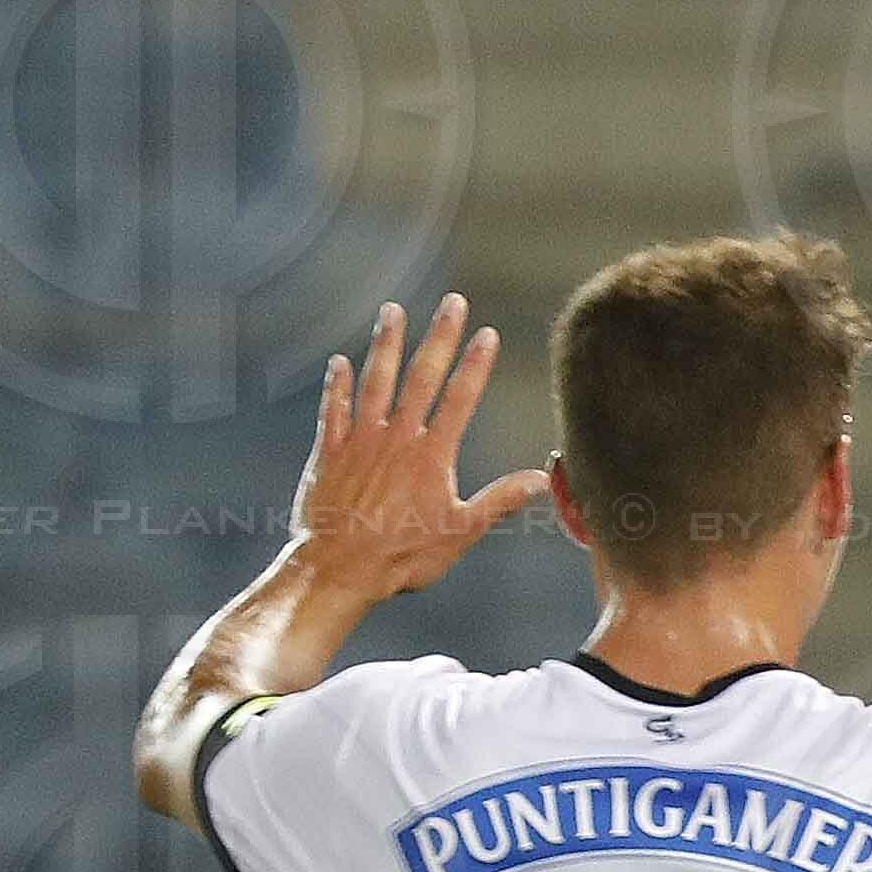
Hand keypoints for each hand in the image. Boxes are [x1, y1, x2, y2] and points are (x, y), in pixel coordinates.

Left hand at [287, 295, 551, 602]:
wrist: (337, 568)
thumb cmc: (401, 557)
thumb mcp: (459, 533)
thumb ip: (499, 500)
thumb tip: (542, 480)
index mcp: (431, 456)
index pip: (459, 399)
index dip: (475, 365)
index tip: (487, 333)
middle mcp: (396, 439)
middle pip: (421, 377)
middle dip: (439, 337)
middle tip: (452, 303)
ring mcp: (360, 441)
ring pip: (375, 382)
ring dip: (386, 345)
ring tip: (393, 311)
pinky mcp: (330, 452)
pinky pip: (334, 410)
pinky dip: (336, 385)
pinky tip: (339, 362)